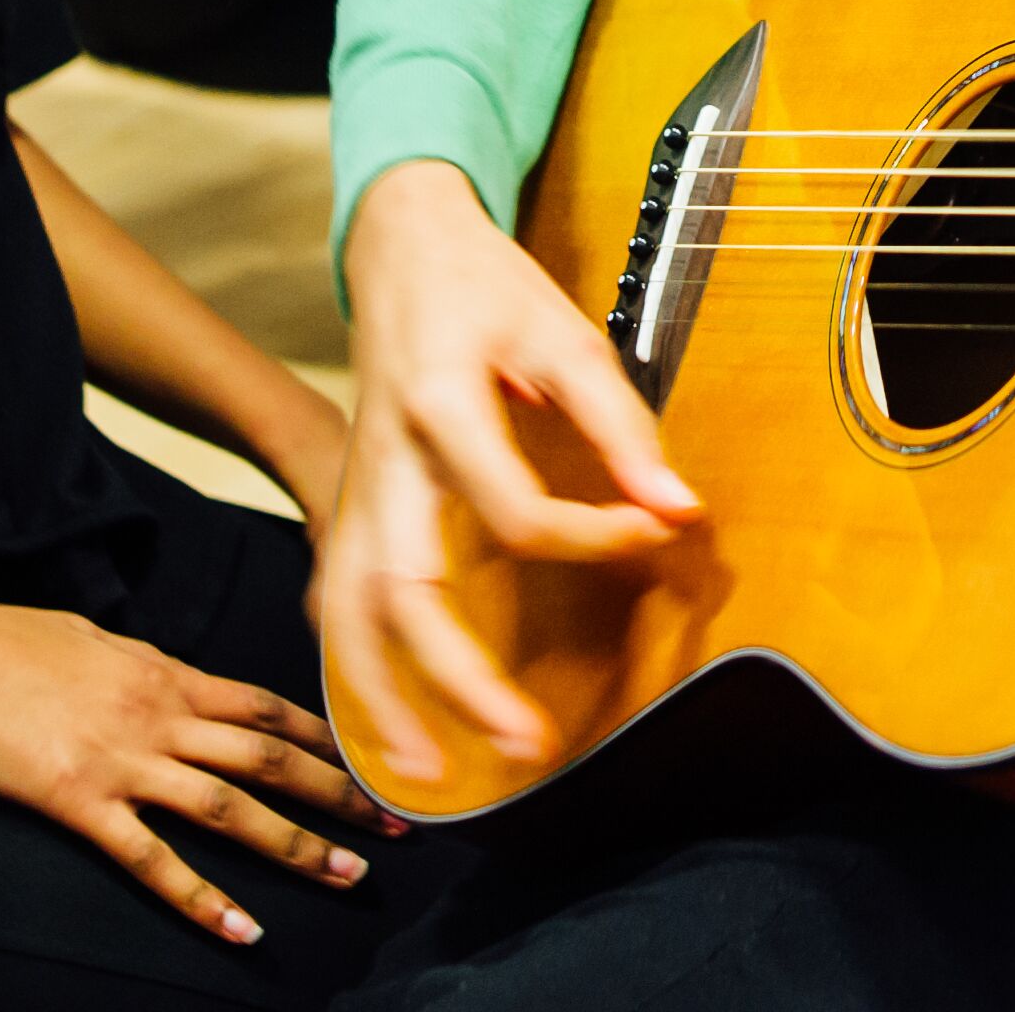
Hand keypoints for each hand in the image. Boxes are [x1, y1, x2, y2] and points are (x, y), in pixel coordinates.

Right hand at [0, 593, 384, 943]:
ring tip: (349, 877)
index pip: (268, 705)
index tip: (375, 756)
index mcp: (165, 672)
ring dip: (298, 845)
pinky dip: (204, 900)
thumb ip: (142, 665)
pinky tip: (242, 930)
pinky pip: (154, 860)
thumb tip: (170, 677)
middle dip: (341, 793)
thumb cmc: (2, 638)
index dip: (327, 735)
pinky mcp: (79, 801)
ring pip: (233, 807)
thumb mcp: (93, 637)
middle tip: (397, 825)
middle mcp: (161, 713)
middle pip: (272, 756)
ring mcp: (123, 759)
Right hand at [323, 160, 697, 784]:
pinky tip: (386, 721)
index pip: (514, 511)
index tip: (653, 532)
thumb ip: (620, 426)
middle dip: (456, 678)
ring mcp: (356, 488)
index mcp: (440, 406)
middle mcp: (386, 460)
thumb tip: (678, 510)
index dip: (592, 536)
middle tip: (525, 742)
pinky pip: (336, 598)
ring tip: (427, 771)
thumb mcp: (564, 332)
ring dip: (381, 697)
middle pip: (403, 588)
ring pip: (346, 610)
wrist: (400, 244)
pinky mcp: (348, 504)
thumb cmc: (484, 286)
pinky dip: (353, 666)